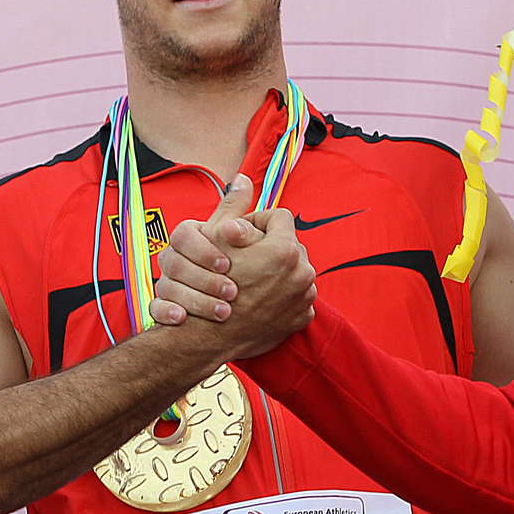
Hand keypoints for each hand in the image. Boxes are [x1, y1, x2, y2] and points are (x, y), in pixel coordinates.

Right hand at [150, 174, 314, 356]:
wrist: (209, 335)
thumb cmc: (209, 285)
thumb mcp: (215, 239)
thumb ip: (233, 207)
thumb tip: (242, 178)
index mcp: (285, 249)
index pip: (279, 217)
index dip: (258, 223)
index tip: (241, 236)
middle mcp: (303, 272)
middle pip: (289, 246)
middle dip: (269, 248)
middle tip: (245, 259)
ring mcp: (305, 297)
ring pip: (293, 272)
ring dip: (277, 273)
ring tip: (251, 280)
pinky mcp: (301, 318)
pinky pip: (296, 297)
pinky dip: (282, 297)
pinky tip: (260, 299)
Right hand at [151, 177, 247, 326]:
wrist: (212, 309)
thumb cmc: (221, 263)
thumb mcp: (228, 235)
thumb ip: (235, 210)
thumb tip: (244, 179)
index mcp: (184, 238)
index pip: (183, 235)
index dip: (205, 250)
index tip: (227, 264)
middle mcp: (170, 258)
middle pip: (175, 263)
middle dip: (205, 280)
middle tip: (232, 292)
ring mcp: (164, 283)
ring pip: (167, 287)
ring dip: (196, 299)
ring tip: (223, 311)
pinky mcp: (161, 308)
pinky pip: (154, 308)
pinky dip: (167, 312)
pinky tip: (183, 319)